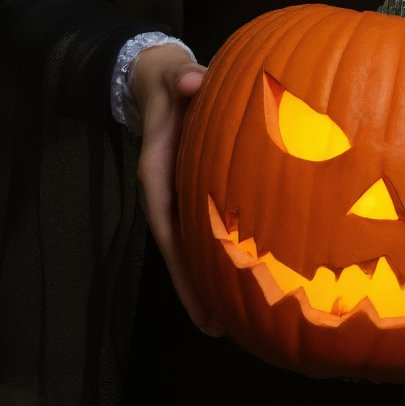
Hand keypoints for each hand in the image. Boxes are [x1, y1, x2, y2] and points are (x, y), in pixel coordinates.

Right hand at [132, 44, 222, 336]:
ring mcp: (182, 196)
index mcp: (157, 172)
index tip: (196, 300)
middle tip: (217, 328)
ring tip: (230, 322)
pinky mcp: (198, 193)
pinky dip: (222, 254)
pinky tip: (246, 278)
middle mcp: (167, 192)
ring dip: (208, 280)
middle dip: (194, 287)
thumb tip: (191, 80)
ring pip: (192, 244)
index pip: (166, 224)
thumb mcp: (173, 77)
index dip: (180, 263)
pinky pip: (207, 229)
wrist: (166, 80)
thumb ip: (182, 79)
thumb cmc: (173, 82)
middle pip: (179, 248)